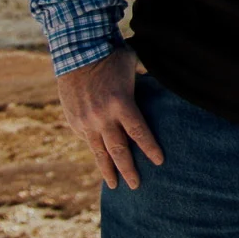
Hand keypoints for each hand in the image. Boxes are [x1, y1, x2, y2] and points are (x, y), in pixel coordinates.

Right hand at [55, 48, 164, 189]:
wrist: (75, 51)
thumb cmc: (110, 55)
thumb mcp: (133, 64)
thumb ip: (147, 78)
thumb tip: (164, 84)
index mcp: (121, 103)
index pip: (139, 133)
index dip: (150, 149)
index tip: (159, 162)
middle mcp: (102, 117)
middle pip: (118, 150)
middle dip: (128, 169)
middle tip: (137, 185)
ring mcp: (85, 121)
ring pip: (98, 152)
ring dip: (107, 170)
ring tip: (114, 186)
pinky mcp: (74, 121)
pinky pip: (86, 140)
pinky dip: (95, 150)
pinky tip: (101, 160)